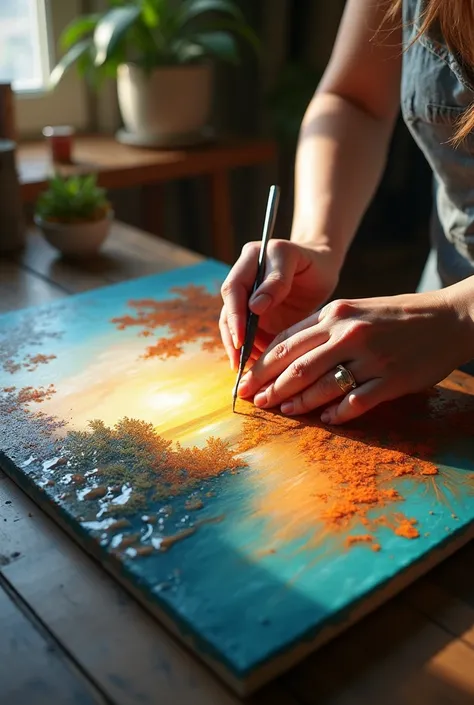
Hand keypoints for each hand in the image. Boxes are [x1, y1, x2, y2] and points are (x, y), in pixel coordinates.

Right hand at [219, 240, 339, 369]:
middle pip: (228, 312)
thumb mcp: (297, 263)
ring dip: (241, 349)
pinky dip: (253, 352)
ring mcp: (247, 301)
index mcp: (249, 260)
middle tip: (240, 363)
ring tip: (252, 370)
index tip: (241, 338)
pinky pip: (249, 337)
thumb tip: (254, 307)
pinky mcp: (256, 318)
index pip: (233, 289)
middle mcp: (242, 281)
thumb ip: (277, 281)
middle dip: (233, 339)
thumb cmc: (313, 262)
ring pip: (235, 328)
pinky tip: (260, 368)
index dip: (235, 315)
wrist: (321, 268)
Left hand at [236, 290, 472, 423]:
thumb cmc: (398, 315)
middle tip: (253, 401)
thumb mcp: (357, 309)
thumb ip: (324, 328)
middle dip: (268, 386)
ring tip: (283, 411)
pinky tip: (327, 419)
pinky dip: (337, 413)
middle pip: (295, 366)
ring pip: (320, 386)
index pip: (287, 342)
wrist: (450, 318)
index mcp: (336, 314)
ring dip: (297, 403)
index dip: (261, 364)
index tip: (245, 380)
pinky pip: (355, 402)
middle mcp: (348, 333)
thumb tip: (287, 354)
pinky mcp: (391, 379)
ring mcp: (370, 357)